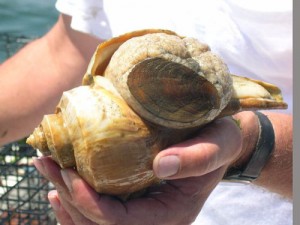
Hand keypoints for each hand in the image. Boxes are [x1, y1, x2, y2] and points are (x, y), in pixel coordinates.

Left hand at [33, 117, 241, 224]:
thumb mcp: (217, 144)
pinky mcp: (135, 199)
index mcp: (173, 214)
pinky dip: (76, 200)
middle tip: (46, 165)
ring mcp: (143, 212)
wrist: (219, 143)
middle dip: (69, 199)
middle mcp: (154, 220)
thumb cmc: (219, 141)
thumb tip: (161, 166)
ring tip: (46, 171)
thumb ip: (198, 157)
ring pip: (95, 222)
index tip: (70, 177)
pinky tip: (60, 186)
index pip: (123, 223)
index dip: (92, 206)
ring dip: (66, 198)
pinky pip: (100, 212)